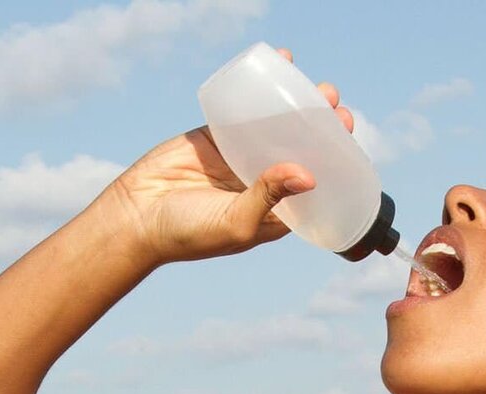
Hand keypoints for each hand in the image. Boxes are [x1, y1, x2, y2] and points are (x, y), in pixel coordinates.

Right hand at [106, 49, 353, 266]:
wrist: (137, 217)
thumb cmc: (189, 234)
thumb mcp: (237, 222)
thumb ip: (269, 198)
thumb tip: (309, 174)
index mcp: (275, 212)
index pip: (316, 185)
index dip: (336, 162)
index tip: (349, 139)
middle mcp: (263, 184)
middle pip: (303, 150)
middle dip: (324, 129)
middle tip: (337, 109)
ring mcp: (241, 158)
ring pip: (280, 127)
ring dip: (302, 107)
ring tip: (321, 90)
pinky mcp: (218, 136)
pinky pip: (248, 109)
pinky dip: (265, 89)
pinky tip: (284, 66)